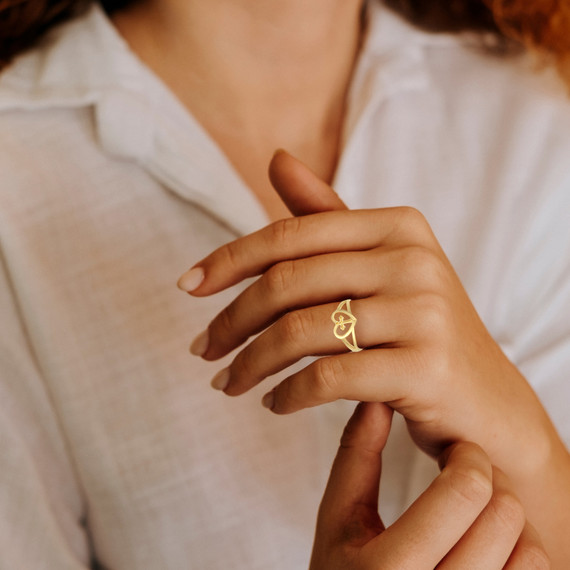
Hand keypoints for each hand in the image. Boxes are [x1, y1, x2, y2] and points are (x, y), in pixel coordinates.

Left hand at [178, 151, 569, 564]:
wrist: (486, 401)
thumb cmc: (419, 329)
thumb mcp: (379, 267)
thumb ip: (327, 217)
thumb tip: (276, 157)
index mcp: (398, 225)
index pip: (291, 235)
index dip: (228, 260)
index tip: (187, 287)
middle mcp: (415, 259)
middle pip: (288, 283)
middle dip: (230, 321)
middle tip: (202, 351)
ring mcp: (425, 312)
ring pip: (300, 332)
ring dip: (250, 364)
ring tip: (228, 384)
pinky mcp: (426, 369)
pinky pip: (329, 379)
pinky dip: (288, 396)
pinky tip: (274, 405)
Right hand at [310, 402, 548, 568]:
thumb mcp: (337, 518)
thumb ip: (356, 457)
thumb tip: (374, 400)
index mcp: (389, 566)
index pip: (464, 492)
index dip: (468, 456)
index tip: (457, 450)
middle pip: (503, 515)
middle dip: (489, 481)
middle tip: (467, 475)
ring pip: (531, 551)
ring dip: (507, 518)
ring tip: (477, 511)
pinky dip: (521, 552)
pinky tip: (488, 542)